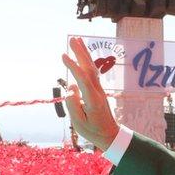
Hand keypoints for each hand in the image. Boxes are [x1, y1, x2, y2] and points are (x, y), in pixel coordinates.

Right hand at [62, 37, 120, 151]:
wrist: (110, 135)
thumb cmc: (93, 131)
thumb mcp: (79, 123)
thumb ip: (73, 106)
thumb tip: (71, 88)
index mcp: (93, 100)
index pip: (83, 80)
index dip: (73, 67)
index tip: (63, 56)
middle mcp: (97, 91)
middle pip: (89, 69)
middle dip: (80, 53)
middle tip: (72, 39)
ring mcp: (99, 89)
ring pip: (92, 68)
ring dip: (84, 53)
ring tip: (76, 40)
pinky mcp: (98, 90)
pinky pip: (92, 72)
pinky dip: (86, 61)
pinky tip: (81, 55)